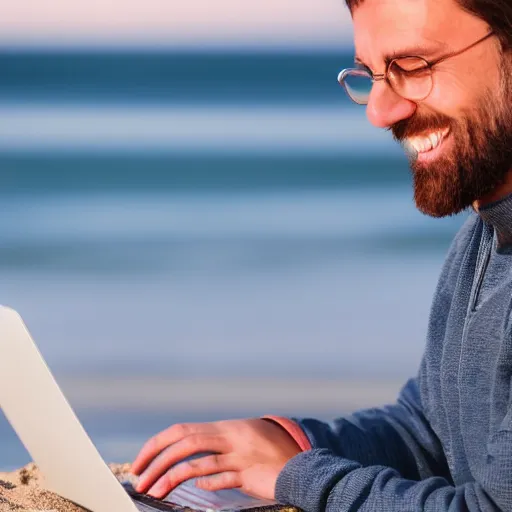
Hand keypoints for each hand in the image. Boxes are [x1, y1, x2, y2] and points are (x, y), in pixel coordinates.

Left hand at [130, 418, 301, 499]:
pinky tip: (195, 491)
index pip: (182, 430)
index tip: (141, 461)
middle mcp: (230, 438)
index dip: (157, 444)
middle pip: (185, 442)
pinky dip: (205, 485)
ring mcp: (239, 456)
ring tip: (153, 492)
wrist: (301, 463)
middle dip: (156, 459)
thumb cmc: (267, 452)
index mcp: (224, 428)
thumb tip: (189, 458)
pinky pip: (221, 479)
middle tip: (139, 477)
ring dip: (170, 478)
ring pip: (197, 464)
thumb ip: (217, 443)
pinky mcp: (249, 474)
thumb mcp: (241, 439)